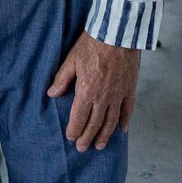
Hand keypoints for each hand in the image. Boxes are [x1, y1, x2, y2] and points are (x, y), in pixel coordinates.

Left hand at [47, 31, 139, 152]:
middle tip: (83, 148)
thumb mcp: (71, 59)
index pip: (79, 117)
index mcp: (87, 91)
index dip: (74, 129)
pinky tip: (122, 130)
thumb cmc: (92, 44)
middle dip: (87, 137)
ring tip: (100, 145)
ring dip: (105, 135)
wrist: (117, 33)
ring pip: (111, 121)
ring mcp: (118, 95)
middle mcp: (103, 98)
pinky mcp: (129, 89)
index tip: (70, 137)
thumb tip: (51, 94)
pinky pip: (128, 110)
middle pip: (95, 124)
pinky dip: (125, 121)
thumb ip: (61, 79)